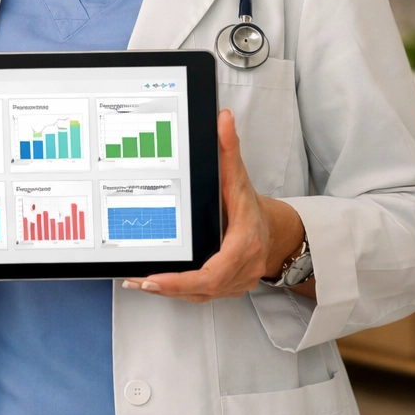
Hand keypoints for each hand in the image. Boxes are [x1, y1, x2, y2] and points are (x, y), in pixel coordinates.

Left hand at [123, 110, 309, 302]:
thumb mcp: (240, 178)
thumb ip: (229, 150)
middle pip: (204, 288)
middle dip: (170, 287)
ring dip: (170, 292)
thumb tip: (222, 118)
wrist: (275, 231)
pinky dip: (178, 291)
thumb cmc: (251, 206)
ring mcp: (236, 281)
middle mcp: (242, 267)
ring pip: (200, 295)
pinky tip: (154, 284)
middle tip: (140, 281)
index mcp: (245, 242)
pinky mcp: (226, 286)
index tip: (158, 278)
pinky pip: (201, 295)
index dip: (185, 279)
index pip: (215, 270)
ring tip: (139, 282)